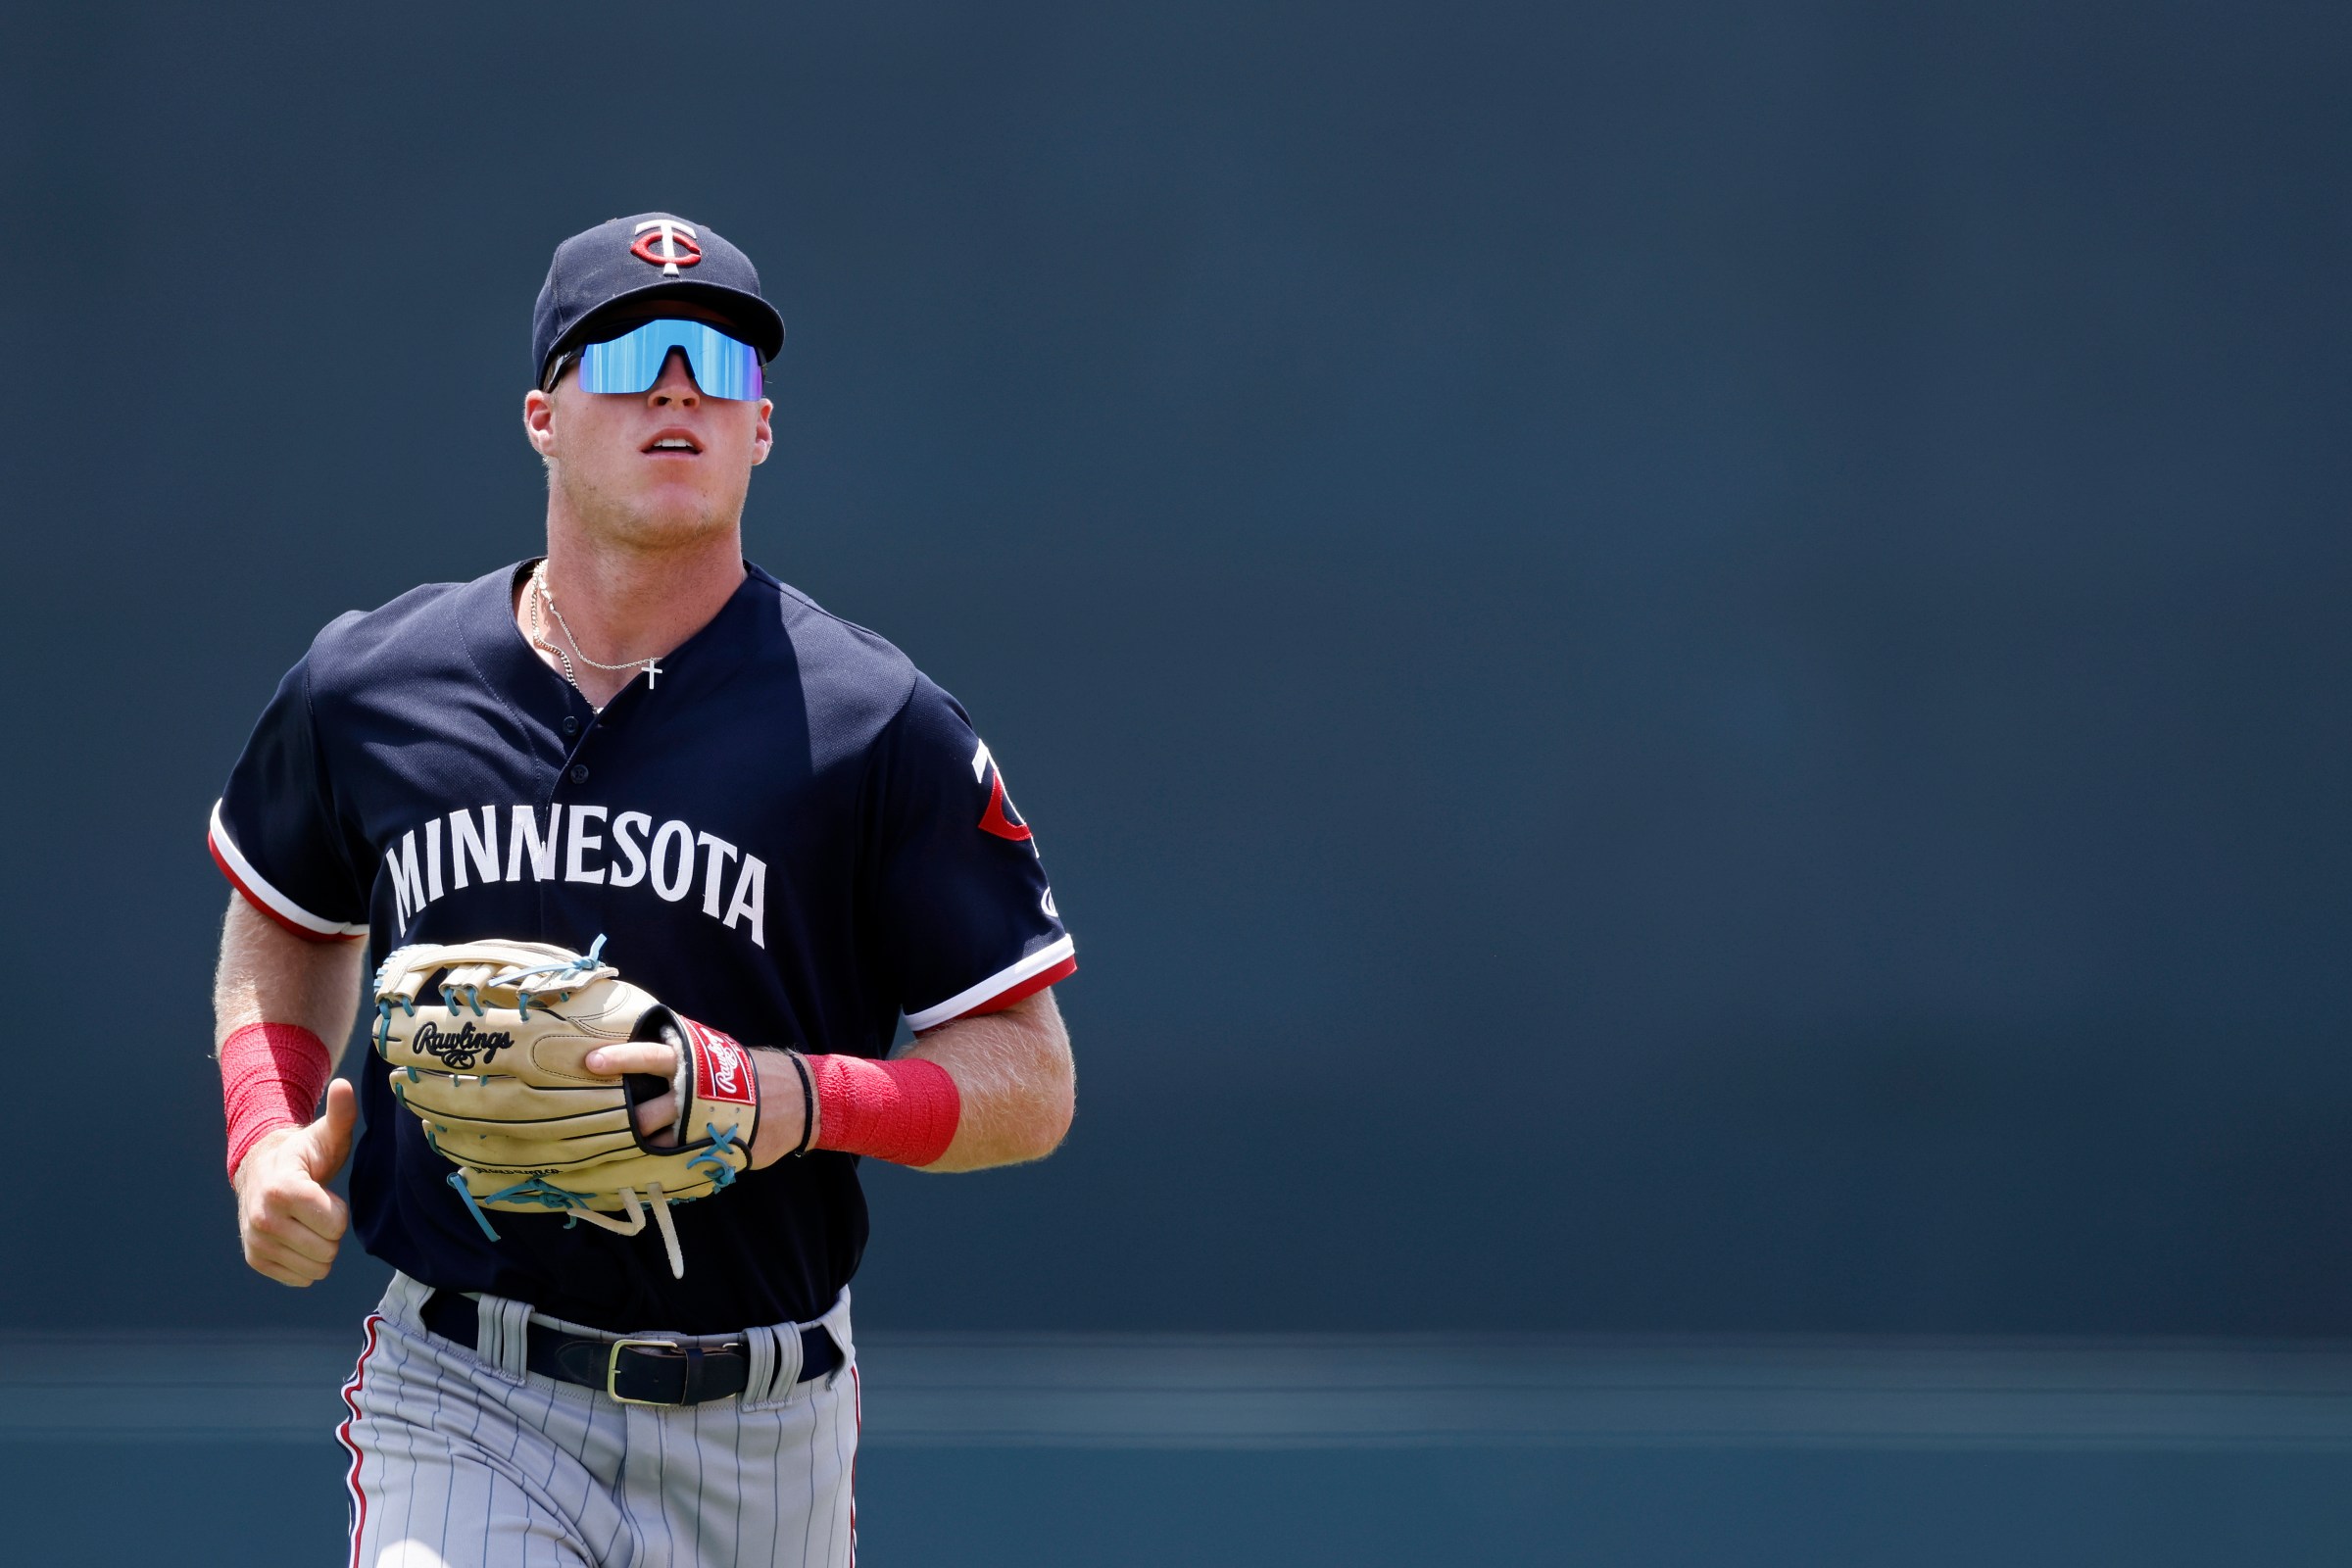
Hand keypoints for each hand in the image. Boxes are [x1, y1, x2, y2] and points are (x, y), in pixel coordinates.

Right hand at [232, 1079, 355, 1286]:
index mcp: (282, 1190)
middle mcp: (262, 1219)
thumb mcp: (325, 1134)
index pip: (335, 1224)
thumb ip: (340, 1114)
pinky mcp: (255, 1260)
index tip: (323, 1193)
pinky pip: (300, 1278)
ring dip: (320, 1248)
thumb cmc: (304, 1154)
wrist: (262, 1172)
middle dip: (331, 1232)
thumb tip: (344, 1084)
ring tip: (307, 1222)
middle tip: (317, 1210)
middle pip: (327, 1250)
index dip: (338, 1210)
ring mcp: (256, 1242)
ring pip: (316, 1269)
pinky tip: (297, 1237)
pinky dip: (306, 1262)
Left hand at [582, 1041, 806, 1167]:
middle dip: (620, 1119)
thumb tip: (647, 1055)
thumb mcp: (720, 1053)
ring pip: (656, 1141)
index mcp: (693, 1064)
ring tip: (611, 1150)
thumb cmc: (755, 1072)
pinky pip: (675, 1162)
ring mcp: (700, 1128)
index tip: (590, 1061)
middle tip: (592, 1122)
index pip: (650, 1057)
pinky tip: (641, 1170)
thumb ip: (686, 1056)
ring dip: (635, 1146)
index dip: (620, 1059)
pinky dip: (658, 1166)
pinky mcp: (710, 1151)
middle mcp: (692, 1096)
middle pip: (644, 1111)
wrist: (799, 1100)